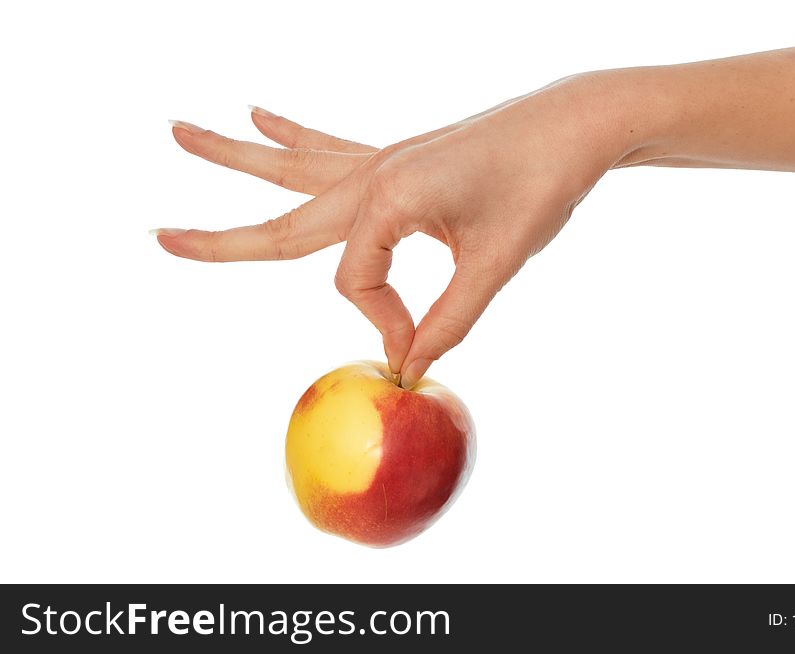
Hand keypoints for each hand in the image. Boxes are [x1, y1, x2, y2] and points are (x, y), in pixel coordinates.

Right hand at [155, 75, 640, 386]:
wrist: (574, 123)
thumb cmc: (541, 183)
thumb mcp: (497, 260)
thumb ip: (450, 317)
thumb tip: (412, 361)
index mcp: (388, 197)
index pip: (353, 283)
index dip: (382, 324)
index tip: (418, 346)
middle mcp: (372, 174)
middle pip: (281, 217)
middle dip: (220, 238)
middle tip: (159, 238)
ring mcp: (381, 160)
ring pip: (292, 169)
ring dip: (234, 157)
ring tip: (179, 134)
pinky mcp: (398, 157)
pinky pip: (330, 148)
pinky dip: (292, 137)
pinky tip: (258, 112)